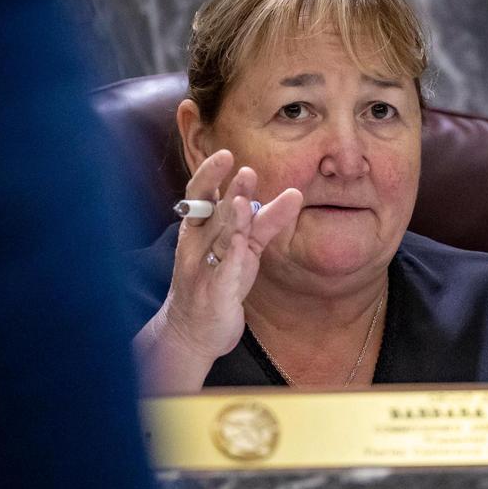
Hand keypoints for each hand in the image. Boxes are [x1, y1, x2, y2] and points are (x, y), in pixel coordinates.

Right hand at [136, 149, 301, 392]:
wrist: (193, 333)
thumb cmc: (218, 282)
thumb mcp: (244, 247)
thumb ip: (264, 222)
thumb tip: (294, 194)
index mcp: (199, 231)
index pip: (200, 195)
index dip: (210, 175)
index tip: (226, 154)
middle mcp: (196, 247)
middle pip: (206, 211)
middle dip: (215, 186)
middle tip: (233, 163)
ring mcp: (204, 271)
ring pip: (217, 240)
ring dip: (229, 219)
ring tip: (240, 199)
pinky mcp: (216, 295)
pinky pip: (224, 273)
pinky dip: (232, 258)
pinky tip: (242, 244)